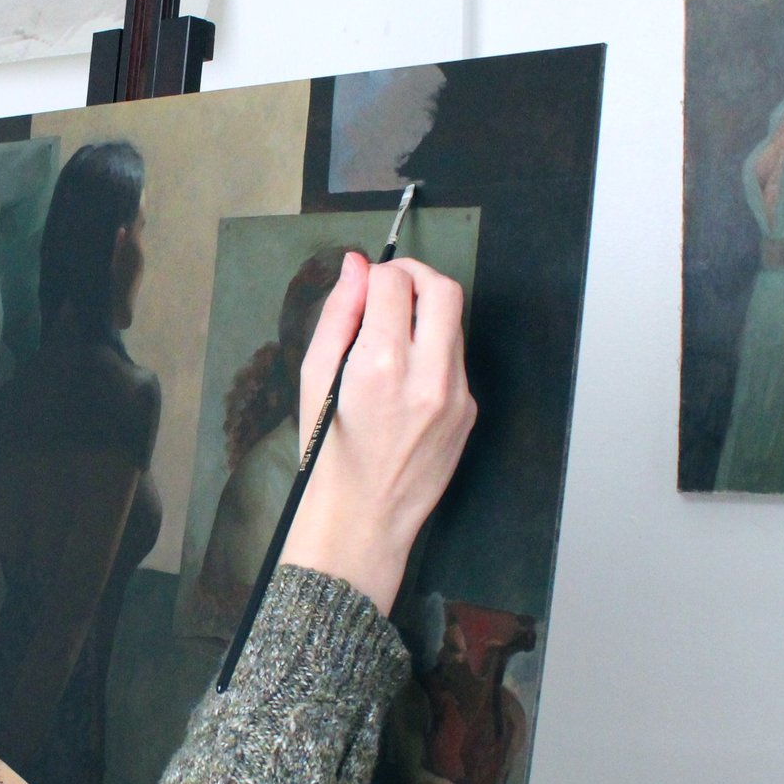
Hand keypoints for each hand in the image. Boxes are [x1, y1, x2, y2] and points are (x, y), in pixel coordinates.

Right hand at [280, 253, 476, 614]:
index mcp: (381, 365)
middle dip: (416, 275)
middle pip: (443, 289)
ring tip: (392, 338)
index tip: (365, 285)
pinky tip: (405, 379)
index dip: (378, 273)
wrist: (363, 517)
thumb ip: (338, 315)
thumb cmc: (327, 452)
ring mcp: (456, 395)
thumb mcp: (314, 378)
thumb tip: (355, 266)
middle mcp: (427, 376)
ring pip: (455, 323)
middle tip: (391, 287)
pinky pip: (456, 360)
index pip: (395, 282)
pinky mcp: (469, 411)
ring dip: (426, 313)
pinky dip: (433, 351)